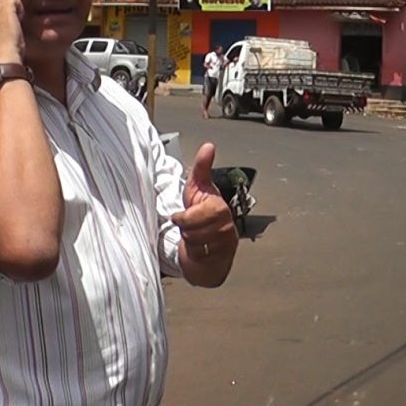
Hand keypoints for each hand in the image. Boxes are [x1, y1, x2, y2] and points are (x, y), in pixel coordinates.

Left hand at [172, 143, 237, 285]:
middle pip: (193, 230)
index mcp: (220, 208)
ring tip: (195, 235)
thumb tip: (208, 145)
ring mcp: (225, 244)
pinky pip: (198, 258)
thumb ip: (202, 168)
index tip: (178, 216)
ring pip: (194, 244)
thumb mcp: (198, 188)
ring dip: (189, 241)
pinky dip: (193, 254)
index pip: (197, 214)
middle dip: (185, 229)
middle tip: (187, 226)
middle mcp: (226, 226)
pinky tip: (198, 247)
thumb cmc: (203, 215)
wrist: (212, 243)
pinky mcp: (221, 260)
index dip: (184, 217)